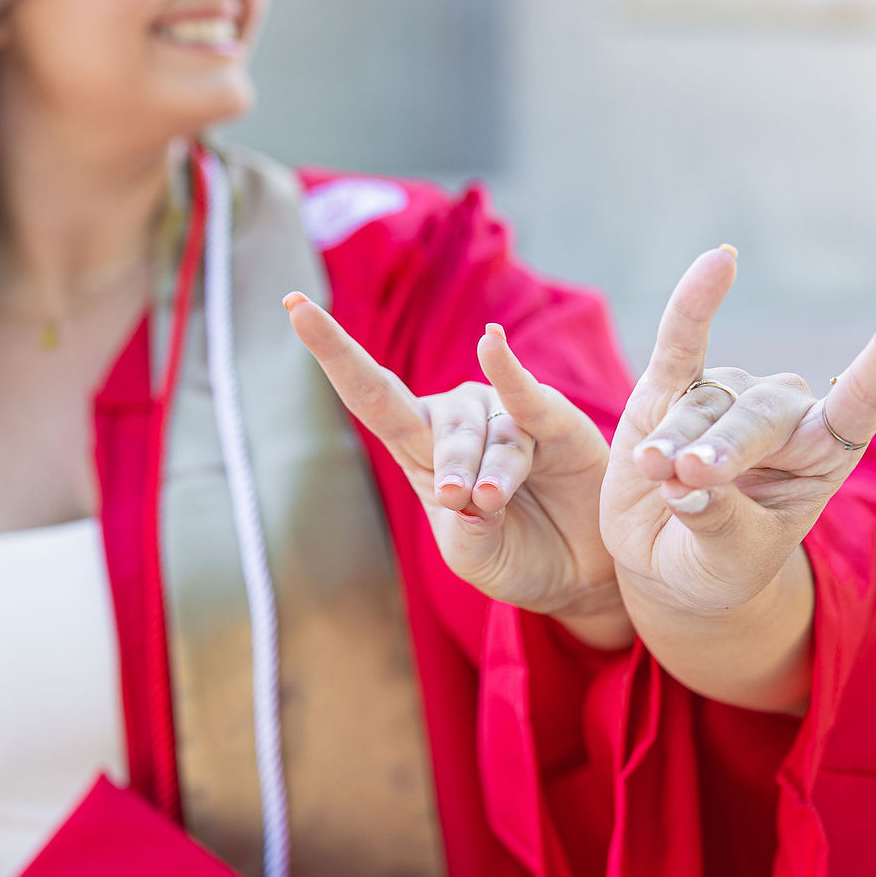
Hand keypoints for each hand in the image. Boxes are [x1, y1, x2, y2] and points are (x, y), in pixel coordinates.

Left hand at [286, 294, 629, 646]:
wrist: (582, 571)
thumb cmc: (519, 556)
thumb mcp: (478, 560)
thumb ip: (469, 537)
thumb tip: (473, 499)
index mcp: (422, 451)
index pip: (371, 396)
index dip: (334, 352)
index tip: (293, 305)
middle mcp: (460, 423)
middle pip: (439, 426)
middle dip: (451, 465)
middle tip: (464, 502)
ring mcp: (508, 417)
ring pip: (489, 431)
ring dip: (494, 470)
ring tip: (497, 503)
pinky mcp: (556, 421)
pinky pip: (529, 397)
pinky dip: (510, 374)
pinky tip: (492, 344)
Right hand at [597, 247, 875, 710]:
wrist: (666, 566)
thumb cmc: (718, 565)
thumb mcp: (728, 563)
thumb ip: (717, 524)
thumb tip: (688, 483)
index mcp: (824, 457)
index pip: (866, 398)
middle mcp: (784, 418)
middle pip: (761, 416)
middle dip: (725, 447)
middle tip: (691, 478)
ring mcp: (729, 397)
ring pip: (705, 405)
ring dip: (676, 440)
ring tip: (655, 475)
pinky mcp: (671, 387)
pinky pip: (684, 340)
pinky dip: (698, 302)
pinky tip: (719, 262)